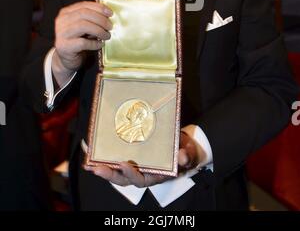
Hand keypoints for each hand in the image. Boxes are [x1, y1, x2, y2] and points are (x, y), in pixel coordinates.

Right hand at [52, 1, 112, 86]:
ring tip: (107, 36)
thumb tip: (108, 15)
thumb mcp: (83, 27)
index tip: (110, 13)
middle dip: (100, 19)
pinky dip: (94, 43)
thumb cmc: (78, 41)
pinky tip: (100, 44)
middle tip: (110, 26)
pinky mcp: (64, 46)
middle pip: (84, 14)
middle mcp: (61, 21)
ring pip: (83, 26)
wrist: (67, 59)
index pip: (83, 5)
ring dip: (99, 30)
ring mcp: (61, 34)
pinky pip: (83, 42)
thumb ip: (91, 19)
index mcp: (66, 13)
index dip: (98, 8)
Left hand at [83, 131, 201, 186]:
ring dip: (101, 169)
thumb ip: (186, 156)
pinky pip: (114, 163)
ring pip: (115, 173)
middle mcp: (142, 174)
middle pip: (122, 179)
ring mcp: (135, 168)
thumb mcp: (188, 153)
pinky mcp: (129, 160)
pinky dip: (102, 159)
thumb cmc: (184, 151)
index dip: (130, 173)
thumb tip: (183, 157)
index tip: (122, 163)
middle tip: (96, 168)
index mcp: (155, 176)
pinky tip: (91, 153)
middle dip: (109, 174)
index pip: (140, 179)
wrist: (182, 147)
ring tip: (88, 164)